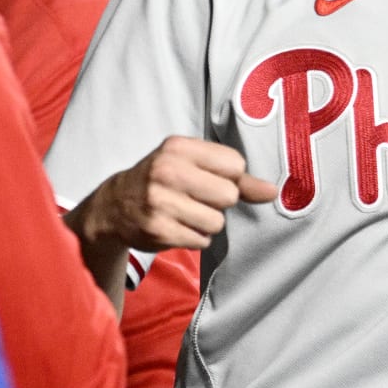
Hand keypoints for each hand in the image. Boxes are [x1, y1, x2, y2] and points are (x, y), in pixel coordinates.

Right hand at [78, 136, 278, 252]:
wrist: (115, 206)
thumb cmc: (161, 181)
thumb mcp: (190, 165)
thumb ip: (235, 177)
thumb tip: (272, 191)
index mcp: (178, 147)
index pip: (234, 164)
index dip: (229, 177)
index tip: (208, 178)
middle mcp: (167, 171)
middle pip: (229, 195)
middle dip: (219, 203)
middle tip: (195, 198)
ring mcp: (160, 202)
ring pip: (217, 222)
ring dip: (207, 223)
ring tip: (184, 214)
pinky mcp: (159, 230)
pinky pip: (201, 240)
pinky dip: (194, 238)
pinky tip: (176, 226)